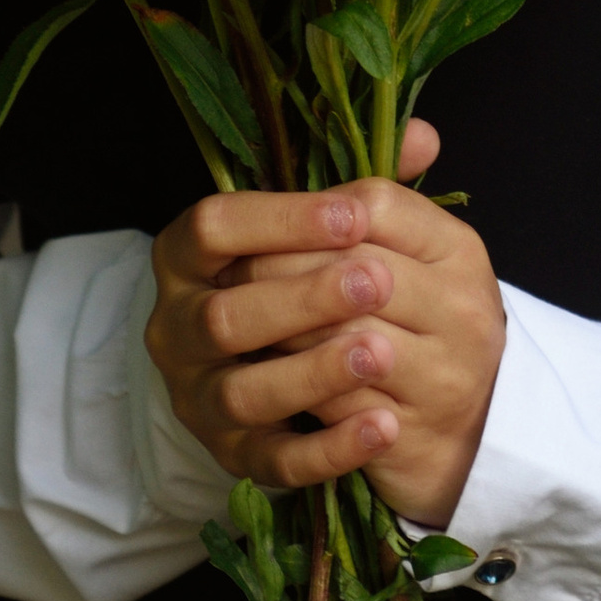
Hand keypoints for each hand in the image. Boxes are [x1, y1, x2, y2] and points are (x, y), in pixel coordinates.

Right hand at [147, 120, 505, 530]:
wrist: (263, 367)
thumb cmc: (288, 279)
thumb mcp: (313, 229)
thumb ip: (362, 185)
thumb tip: (422, 138)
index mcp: (186, 258)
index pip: (212, 226)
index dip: (280, 220)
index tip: (352, 214)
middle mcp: (178, 329)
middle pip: (224, 317)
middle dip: (302, 298)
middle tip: (377, 281)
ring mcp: (200, 397)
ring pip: (243, 393)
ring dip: (314, 372)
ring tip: (383, 351)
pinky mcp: (232, 455)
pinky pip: (274, 463)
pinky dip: (329, 449)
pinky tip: (385, 426)